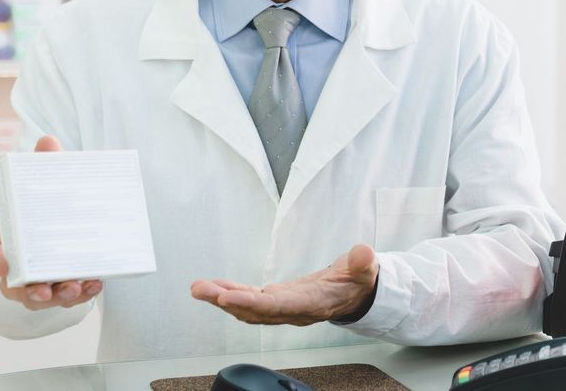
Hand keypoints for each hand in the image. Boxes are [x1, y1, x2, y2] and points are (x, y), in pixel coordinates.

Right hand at [0, 135, 103, 310]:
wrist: (66, 222)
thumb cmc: (47, 205)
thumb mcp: (45, 185)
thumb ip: (46, 165)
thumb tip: (48, 140)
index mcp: (9, 239)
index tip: (3, 267)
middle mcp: (21, 264)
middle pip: (16, 287)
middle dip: (30, 291)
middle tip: (45, 289)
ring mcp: (43, 278)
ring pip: (42, 297)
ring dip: (58, 297)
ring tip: (75, 289)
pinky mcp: (66, 284)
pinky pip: (69, 297)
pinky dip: (83, 294)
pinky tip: (95, 284)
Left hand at [191, 244, 379, 325]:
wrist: (356, 293)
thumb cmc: (358, 281)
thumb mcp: (366, 270)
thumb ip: (363, 264)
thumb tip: (363, 253)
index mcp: (313, 303)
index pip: (280, 306)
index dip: (254, 303)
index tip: (229, 296)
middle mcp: (293, 311)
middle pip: (256, 310)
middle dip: (226, 301)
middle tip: (201, 289)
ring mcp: (282, 307)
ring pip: (247, 308)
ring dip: (221, 299)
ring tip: (199, 287)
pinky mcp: (276, 300)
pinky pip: (249, 300)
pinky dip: (230, 293)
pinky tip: (214, 286)